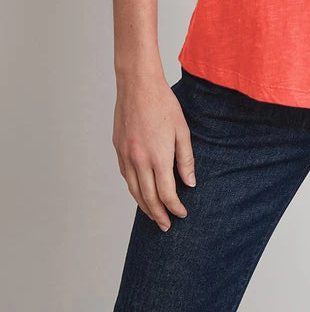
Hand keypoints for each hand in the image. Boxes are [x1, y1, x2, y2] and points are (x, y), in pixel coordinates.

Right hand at [112, 73, 195, 231]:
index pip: (166, 194)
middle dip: (158, 214)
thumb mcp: (182, 130)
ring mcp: (126, 155)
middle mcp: (139, 160)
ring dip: (144, 206)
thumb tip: (189, 182)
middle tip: (166, 226)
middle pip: (148, 198)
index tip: (182, 214)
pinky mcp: (118, 149)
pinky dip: (134, 189)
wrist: (138, 85)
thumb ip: (185, 159)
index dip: (174, 207)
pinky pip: (126, 176)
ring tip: (153, 215)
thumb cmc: (163, 103)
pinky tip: (140, 192)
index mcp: (158, 157)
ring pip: (134, 190)